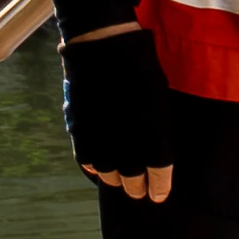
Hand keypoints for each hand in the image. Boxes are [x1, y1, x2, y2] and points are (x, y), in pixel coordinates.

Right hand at [60, 28, 176, 204]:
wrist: (102, 42)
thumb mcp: (160, 95)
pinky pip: (86, 158)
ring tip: (120, 182)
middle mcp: (126, 140)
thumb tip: (155, 145)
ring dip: (115, 180)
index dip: (160, 187)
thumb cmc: (140, 63)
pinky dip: (94, 166)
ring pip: (108, 172)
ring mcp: (100, 136)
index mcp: (153, 132)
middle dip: (137, 188)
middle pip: (132, 178)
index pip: (159, 172)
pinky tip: (99, 169)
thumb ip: (158, 125)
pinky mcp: (79, 128)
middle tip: (140, 192)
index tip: (159, 195)